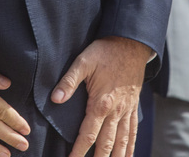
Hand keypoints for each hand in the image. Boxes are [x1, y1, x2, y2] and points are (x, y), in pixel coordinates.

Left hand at [51, 36, 150, 156]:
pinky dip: (131, 147)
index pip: (88, 135)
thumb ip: (69, 81)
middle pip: (106, 145)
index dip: (78, 152)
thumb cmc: (105, 51)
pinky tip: (128, 156)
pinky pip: (133, 132)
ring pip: (122, 142)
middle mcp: (115, 112)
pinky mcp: (133, 107)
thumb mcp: (84, 61)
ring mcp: (126, 111)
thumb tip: (55, 99)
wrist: (131, 43)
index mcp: (101, 103)